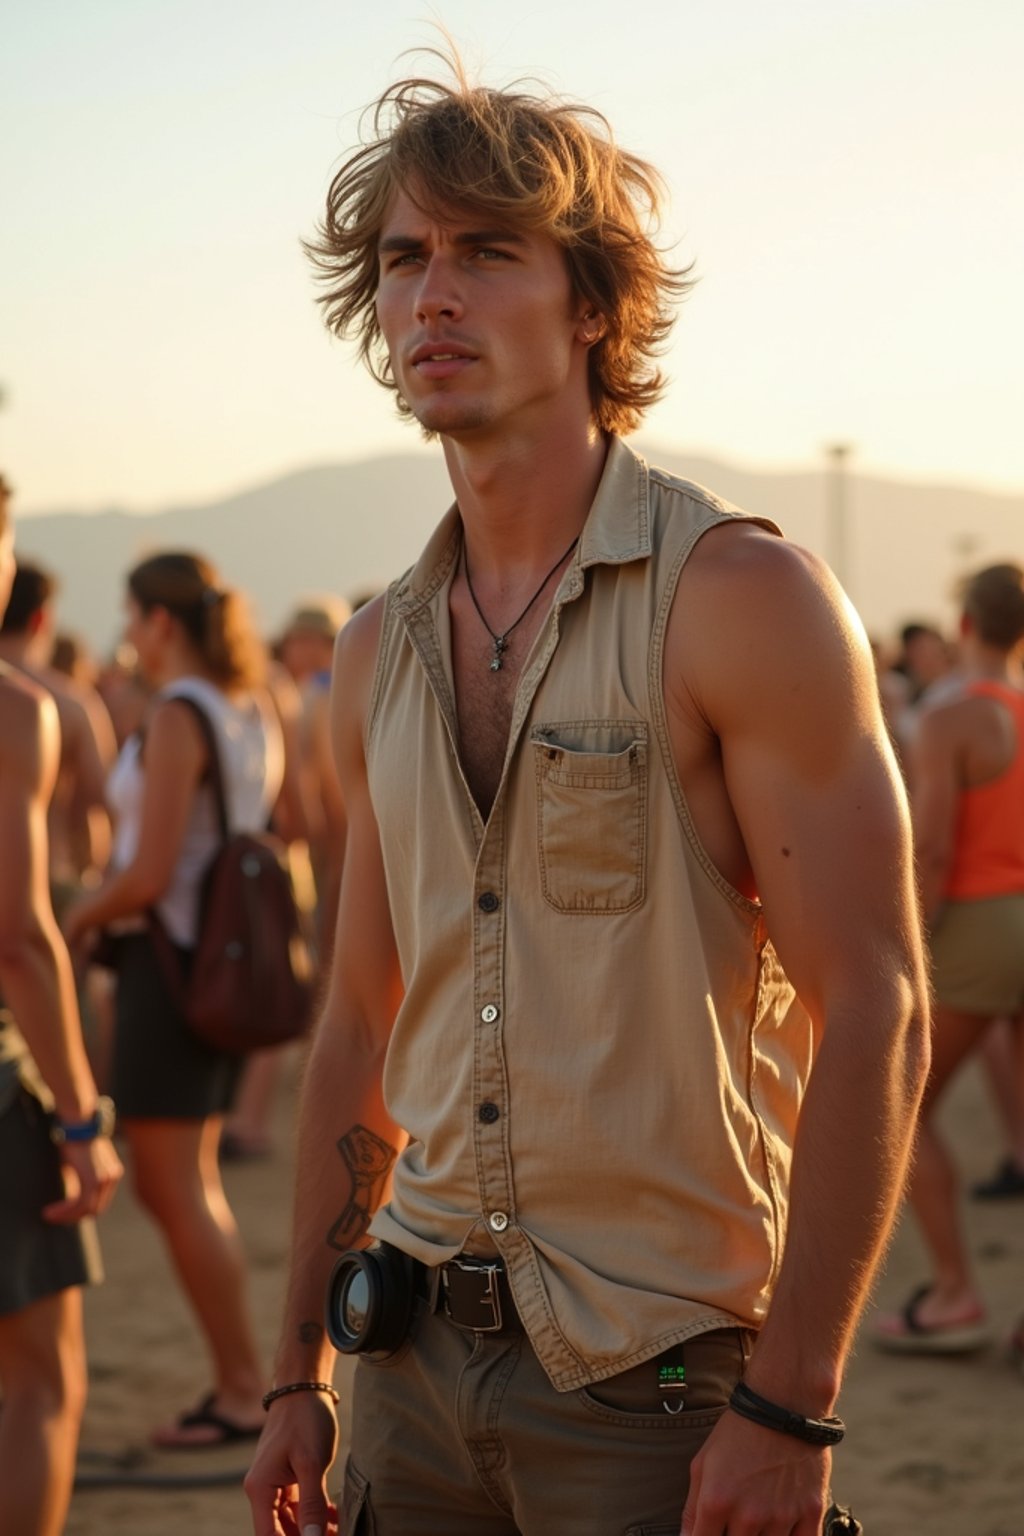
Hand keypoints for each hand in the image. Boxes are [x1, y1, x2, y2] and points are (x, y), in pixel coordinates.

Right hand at [44, 1135, 122, 1222]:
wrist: (78, 1120)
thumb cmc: (75, 1137)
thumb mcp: (78, 1162)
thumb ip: (78, 1181)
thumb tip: (70, 1197)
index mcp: (111, 1173)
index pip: (98, 1201)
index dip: (80, 1211)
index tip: (60, 1212)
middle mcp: (112, 1177)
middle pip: (95, 1209)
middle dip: (73, 1217)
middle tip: (52, 1217)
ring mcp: (105, 1179)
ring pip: (87, 1210)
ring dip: (66, 1216)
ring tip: (48, 1215)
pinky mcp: (94, 1179)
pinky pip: (81, 1204)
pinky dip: (65, 1211)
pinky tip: (49, 1211)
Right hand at [244, 1392, 338, 1535]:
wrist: (304, 1387)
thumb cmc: (305, 1419)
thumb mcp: (312, 1462)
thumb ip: (311, 1504)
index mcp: (260, 1489)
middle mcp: (263, 1491)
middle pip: (281, 1531)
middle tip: (337, 1535)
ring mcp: (276, 1485)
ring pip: (293, 1521)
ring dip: (314, 1528)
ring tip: (340, 1528)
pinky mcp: (290, 1478)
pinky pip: (300, 1506)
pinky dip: (317, 1514)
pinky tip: (337, 1517)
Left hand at [681, 1409, 830, 1534]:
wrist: (783, 1403)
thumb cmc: (739, 1431)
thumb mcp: (703, 1462)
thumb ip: (692, 1507)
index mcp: (717, 1502)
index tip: (710, 1533)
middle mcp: (749, 1516)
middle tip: (735, 1522)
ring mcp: (782, 1517)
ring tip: (757, 1519)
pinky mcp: (811, 1513)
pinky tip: (783, 1530)